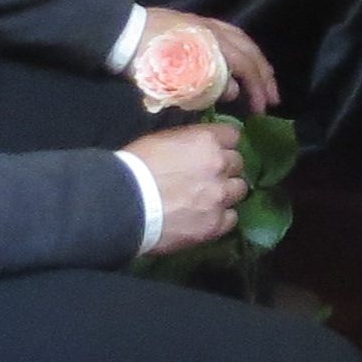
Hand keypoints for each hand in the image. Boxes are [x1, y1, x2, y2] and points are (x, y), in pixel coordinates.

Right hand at [125, 120, 245, 249]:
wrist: (123, 205)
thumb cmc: (135, 168)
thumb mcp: (162, 141)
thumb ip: (188, 143)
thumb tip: (195, 149)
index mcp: (206, 141)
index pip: (233, 136)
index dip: (223, 144)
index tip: (215, 151)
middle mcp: (220, 166)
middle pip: (238, 163)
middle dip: (225, 169)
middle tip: (208, 177)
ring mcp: (219, 196)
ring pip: (239, 190)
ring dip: (226, 192)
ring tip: (209, 199)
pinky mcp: (214, 224)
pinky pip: (231, 218)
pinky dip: (221, 217)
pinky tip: (206, 218)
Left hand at [136, 8, 279, 112]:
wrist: (124, 31)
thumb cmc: (146, 60)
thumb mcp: (172, 81)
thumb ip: (205, 87)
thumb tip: (233, 91)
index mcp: (212, 46)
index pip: (245, 68)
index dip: (257, 90)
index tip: (262, 110)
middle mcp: (216, 32)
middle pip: (250, 53)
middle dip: (264, 77)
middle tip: (273, 98)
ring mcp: (208, 25)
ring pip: (244, 41)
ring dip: (258, 62)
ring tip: (265, 79)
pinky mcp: (199, 22)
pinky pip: (233, 33)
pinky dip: (245, 48)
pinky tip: (244, 57)